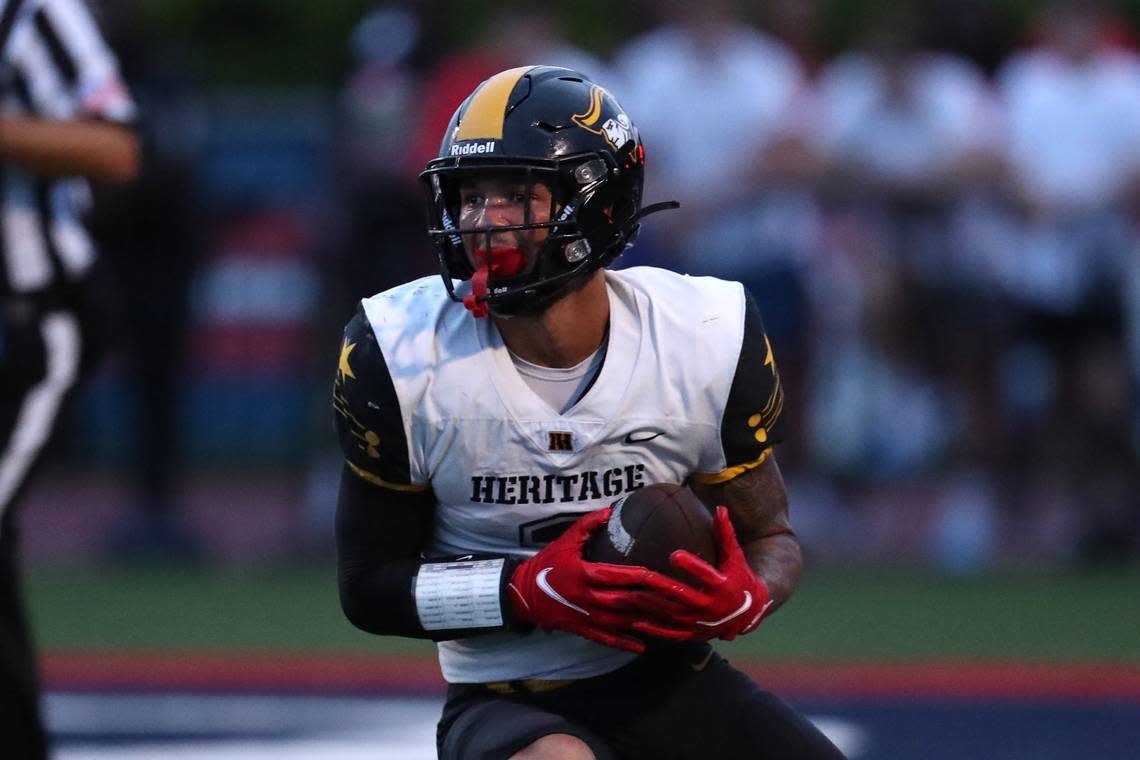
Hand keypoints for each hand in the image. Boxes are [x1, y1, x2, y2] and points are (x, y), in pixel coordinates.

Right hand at [508, 507, 660, 652]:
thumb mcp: (565, 541)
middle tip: (671, 600)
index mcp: (583, 574)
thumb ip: (587, 525)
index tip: (658, 575)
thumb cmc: (547, 564)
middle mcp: (586, 598)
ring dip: (642, 622)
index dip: (638, 576)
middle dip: (648, 601)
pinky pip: (605, 639)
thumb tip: (610, 511)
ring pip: (618, 622)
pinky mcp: (581, 629)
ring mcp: (585, 616)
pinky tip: (642, 646)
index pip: (615, 576)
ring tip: (665, 622)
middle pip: (623, 601)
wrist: (523, 594)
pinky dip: (623, 643)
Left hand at [627, 506, 772, 641]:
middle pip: (682, 595)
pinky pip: (671, 634)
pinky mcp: (693, 634)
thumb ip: (726, 534)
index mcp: (722, 586)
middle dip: (659, 586)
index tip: (674, 555)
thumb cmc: (739, 578)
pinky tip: (635, 622)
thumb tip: (720, 508)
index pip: (706, 575)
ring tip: (629, 595)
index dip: (691, 566)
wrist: (748, 614)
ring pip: (672, 614)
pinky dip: (654, 630)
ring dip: (650, 605)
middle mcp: (711, 606)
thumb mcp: (736, 557)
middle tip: (641, 575)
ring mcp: (700, 623)